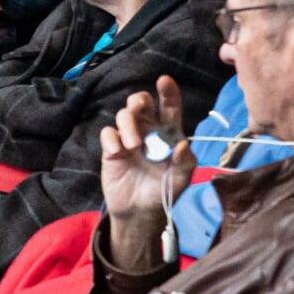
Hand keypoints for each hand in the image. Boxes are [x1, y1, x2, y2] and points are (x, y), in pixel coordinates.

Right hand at [98, 75, 195, 269]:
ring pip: (124, 115)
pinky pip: (108, 133)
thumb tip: (181, 144)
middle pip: (141, 104)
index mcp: (168, 134)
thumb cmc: (164, 192)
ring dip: (128, 125)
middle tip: (139, 107)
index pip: (169, 108)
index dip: (168, 92)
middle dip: (139, 100)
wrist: (140, 212)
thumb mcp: (181, 180)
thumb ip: (185, 162)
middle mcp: (148, 132)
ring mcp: (128, 139)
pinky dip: (112, 138)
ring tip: (134, 146)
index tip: (164, 80)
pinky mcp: (111, 150)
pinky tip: (118, 152)